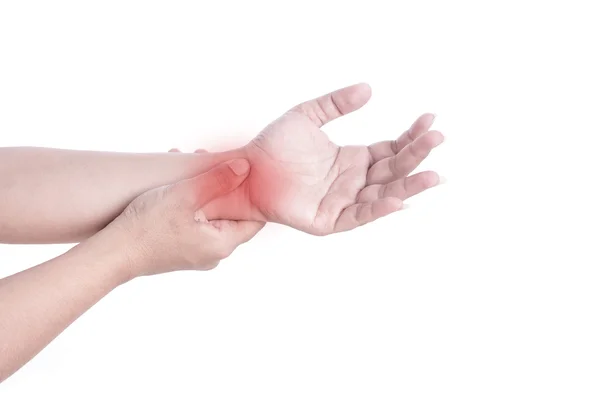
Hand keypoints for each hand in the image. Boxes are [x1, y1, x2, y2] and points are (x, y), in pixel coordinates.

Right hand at [108, 159, 263, 278]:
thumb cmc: (147, 227)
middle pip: (231, 215)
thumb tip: (246, 167)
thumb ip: (217, 180)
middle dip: (223, 186)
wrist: (112, 254)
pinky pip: (195, 223)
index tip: (247, 173)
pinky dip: (190, 204)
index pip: (254, 219)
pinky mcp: (181, 251)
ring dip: (203, 191)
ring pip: (210, 216)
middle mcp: (214, 254)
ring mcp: (197, 254)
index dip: (253, 194)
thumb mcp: (185, 196)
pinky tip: (175, 183)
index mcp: (222, 244)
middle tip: (212, 162)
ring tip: (189, 165)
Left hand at [202, 83, 443, 234]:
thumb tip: (367, 89)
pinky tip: (397, 199)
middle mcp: (353, 181)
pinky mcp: (329, 220)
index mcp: (353, 159)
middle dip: (416, 155)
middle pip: (393, 170)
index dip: (411, 137)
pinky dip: (378, 210)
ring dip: (408, 186)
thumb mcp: (308, 116)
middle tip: (437, 138)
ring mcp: (343, 201)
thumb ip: (336, 104)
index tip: (430, 120)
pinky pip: (358, 216)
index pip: (391, 150)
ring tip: (433, 174)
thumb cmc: (273, 146)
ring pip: (383, 195)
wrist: (246, 169)